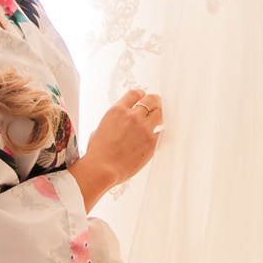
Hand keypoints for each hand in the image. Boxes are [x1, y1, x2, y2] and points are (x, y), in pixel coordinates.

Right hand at [68, 89, 163, 210]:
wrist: (101, 168)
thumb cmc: (97, 153)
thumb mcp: (99, 130)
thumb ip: (111, 123)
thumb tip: (115, 126)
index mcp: (117, 111)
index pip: (135, 94)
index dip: (141, 95)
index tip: (143, 98)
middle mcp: (132, 116)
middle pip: (151, 100)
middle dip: (156, 102)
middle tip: (157, 107)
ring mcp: (143, 128)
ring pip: (160, 113)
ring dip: (161, 116)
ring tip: (160, 122)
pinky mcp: (151, 142)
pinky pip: (164, 132)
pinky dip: (164, 132)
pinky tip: (163, 134)